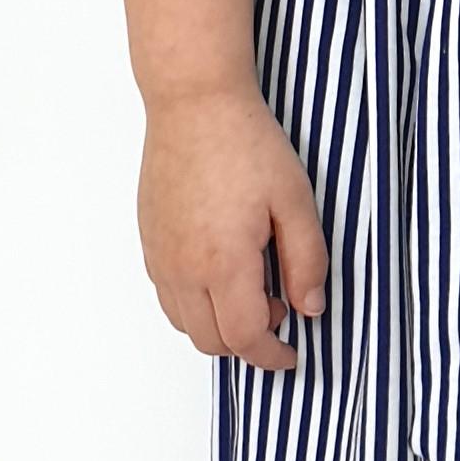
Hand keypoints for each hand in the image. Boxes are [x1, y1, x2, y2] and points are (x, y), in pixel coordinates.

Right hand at [137, 86, 329, 371]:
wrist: (195, 103)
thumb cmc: (246, 143)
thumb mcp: (296, 201)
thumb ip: (307, 261)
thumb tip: (310, 308)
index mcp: (223, 263)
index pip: (244, 338)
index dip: (271, 356)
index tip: (291, 353)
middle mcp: (183, 268)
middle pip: (210, 341)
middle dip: (248, 343)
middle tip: (280, 309)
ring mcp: (160, 255)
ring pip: (184, 323)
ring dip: (218, 325)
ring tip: (252, 290)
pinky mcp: (148, 240)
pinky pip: (167, 295)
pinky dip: (194, 304)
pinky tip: (221, 273)